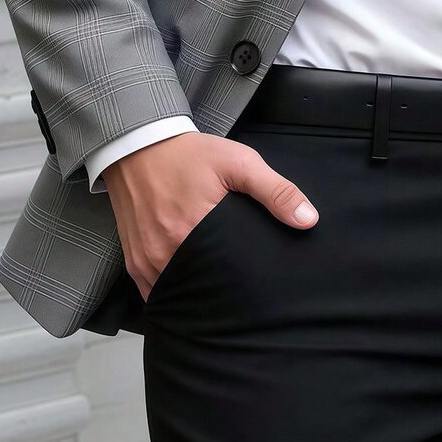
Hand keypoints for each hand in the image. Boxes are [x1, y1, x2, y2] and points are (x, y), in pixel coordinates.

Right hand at [103, 131, 318, 300]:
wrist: (140, 146)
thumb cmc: (191, 155)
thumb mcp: (239, 162)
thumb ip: (275, 190)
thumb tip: (307, 220)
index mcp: (193, 230)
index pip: (228, 274)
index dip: (246, 283)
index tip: (261, 285)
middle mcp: (166, 252)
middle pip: (203, 287)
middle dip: (224, 293)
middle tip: (245, 292)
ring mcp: (147, 260)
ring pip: (178, 293)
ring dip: (198, 294)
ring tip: (221, 294)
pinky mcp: (134, 261)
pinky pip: (155, 293)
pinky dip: (174, 293)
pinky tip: (192, 290)